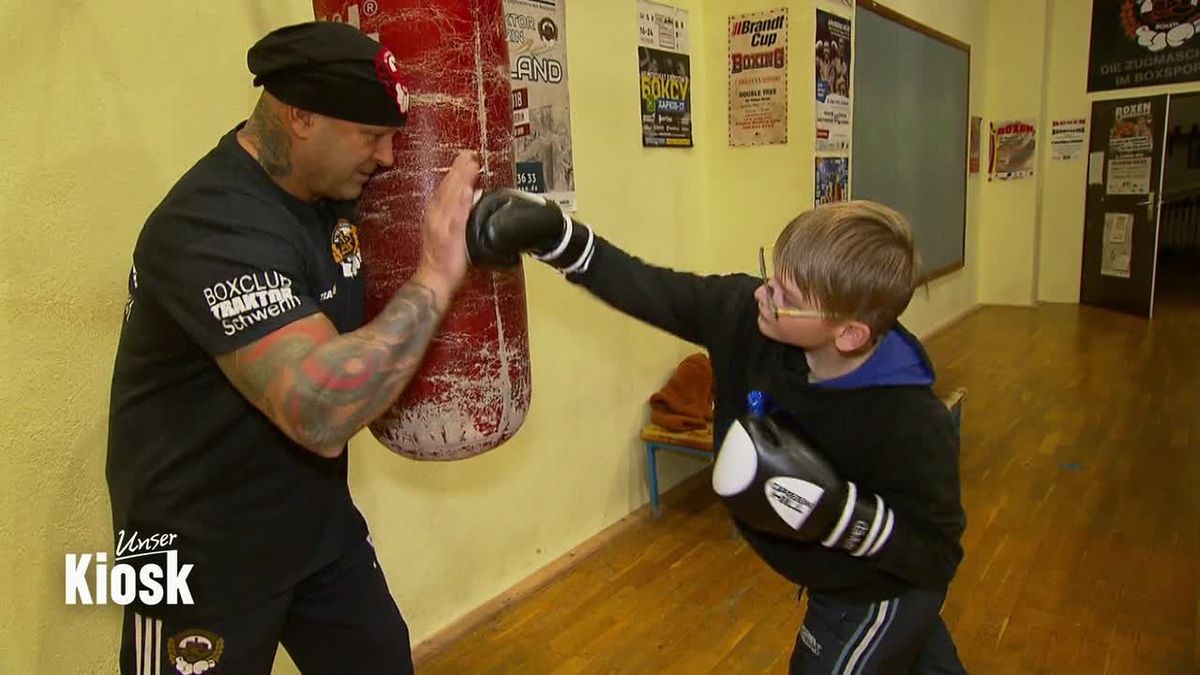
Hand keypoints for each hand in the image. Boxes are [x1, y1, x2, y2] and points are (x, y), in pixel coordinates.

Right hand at [414, 150, 479, 304]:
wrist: (433, 278)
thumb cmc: (441, 259)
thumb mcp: (449, 231)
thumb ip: (459, 212)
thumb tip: (474, 194)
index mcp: (435, 214)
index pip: (445, 187)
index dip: (455, 171)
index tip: (465, 158)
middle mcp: (436, 215)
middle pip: (447, 187)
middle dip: (458, 169)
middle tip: (470, 154)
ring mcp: (442, 224)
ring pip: (451, 196)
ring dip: (461, 179)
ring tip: (471, 164)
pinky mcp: (450, 234)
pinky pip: (456, 214)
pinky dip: (461, 199)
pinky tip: (467, 189)